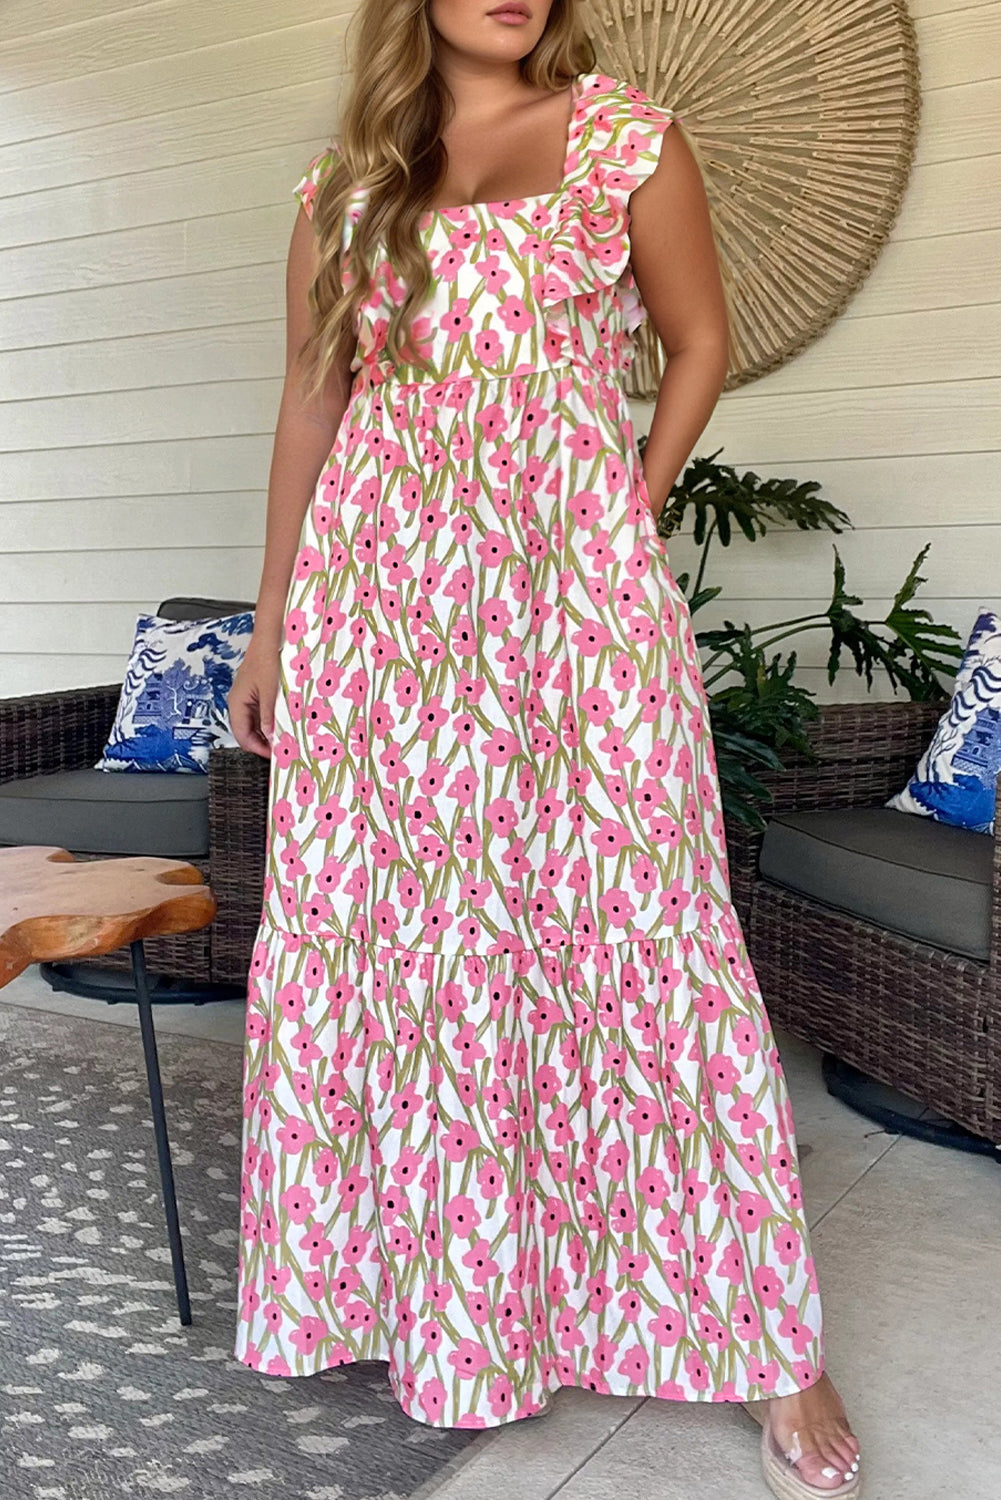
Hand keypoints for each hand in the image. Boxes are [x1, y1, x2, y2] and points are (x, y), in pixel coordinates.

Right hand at [228, 635, 280, 758]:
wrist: (270, 638)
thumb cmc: (267, 659)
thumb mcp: (270, 691)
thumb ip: (269, 715)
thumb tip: (269, 737)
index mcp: (236, 703)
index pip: (242, 735)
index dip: (257, 748)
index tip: (273, 755)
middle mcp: (239, 702)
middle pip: (247, 731)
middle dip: (261, 742)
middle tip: (280, 750)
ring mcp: (247, 698)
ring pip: (254, 724)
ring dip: (267, 733)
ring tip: (283, 739)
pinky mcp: (256, 693)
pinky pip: (260, 713)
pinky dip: (270, 721)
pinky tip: (283, 724)